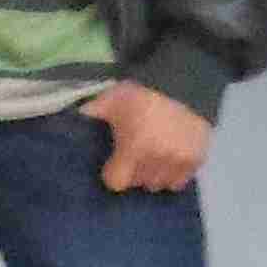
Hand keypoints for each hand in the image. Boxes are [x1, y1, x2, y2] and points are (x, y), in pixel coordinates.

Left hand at [85, 79, 212, 192]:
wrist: (184, 82)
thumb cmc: (142, 93)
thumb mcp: (111, 99)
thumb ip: (91, 113)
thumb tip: (70, 121)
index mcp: (134, 146)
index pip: (116, 182)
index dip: (113, 173)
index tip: (114, 162)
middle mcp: (157, 159)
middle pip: (138, 183)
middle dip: (134, 171)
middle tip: (135, 154)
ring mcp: (179, 161)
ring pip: (159, 184)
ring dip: (153, 174)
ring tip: (153, 158)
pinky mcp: (197, 160)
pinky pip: (179, 182)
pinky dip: (173, 174)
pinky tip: (169, 159)